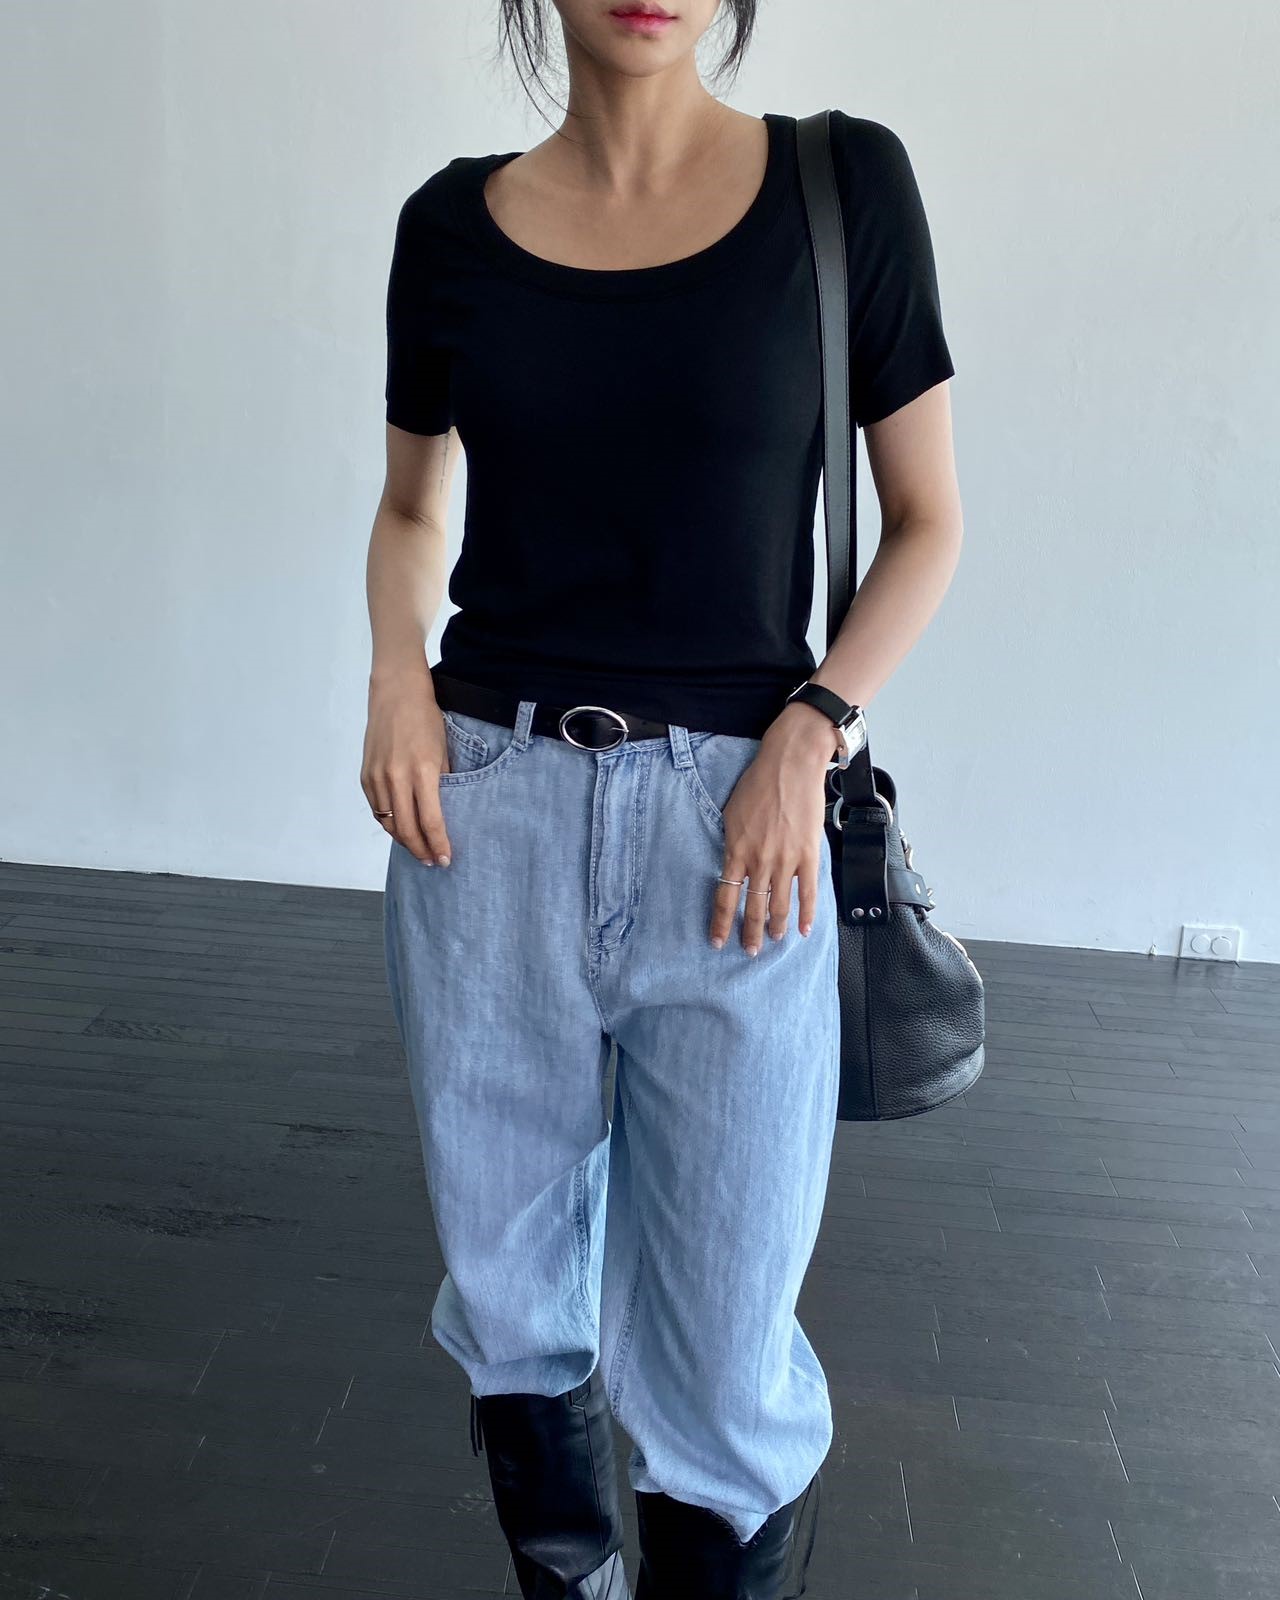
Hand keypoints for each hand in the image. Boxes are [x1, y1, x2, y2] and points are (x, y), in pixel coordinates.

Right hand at [360, 666, 452, 865]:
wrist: (396, 693)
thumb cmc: (425, 719)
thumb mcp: (444, 750)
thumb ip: (443, 783)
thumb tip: (445, 813)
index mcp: (422, 771)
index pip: (430, 821)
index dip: (438, 844)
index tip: (446, 859)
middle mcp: (396, 777)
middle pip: (406, 829)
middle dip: (421, 850)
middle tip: (433, 861)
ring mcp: (377, 777)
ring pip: (388, 823)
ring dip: (404, 840)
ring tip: (418, 848)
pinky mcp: (365, 775)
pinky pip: (377, 809)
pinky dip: (388, 823)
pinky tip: (400, 828)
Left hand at [708, 702, 839, 955]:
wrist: (789, 764)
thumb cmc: (758, 783)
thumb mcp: (731, 813)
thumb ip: (732, 843)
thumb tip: (732, 864)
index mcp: (736, 850)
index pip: (726, 896)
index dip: (721, 923)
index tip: (718, 942)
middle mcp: (759, 861)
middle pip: (752, 907)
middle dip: (749, 933)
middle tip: (749, 951)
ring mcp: (785, 860)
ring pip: (779, 904)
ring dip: (775, 927)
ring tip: (773, 942)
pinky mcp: (808, 854)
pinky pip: (808, 892)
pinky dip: (807, 914)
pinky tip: (805, 930)